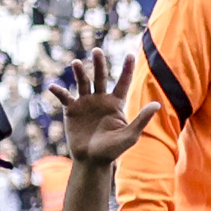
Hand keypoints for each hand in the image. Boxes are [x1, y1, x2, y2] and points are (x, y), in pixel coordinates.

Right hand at [55, 48, 157, 166]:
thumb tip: (157, 104)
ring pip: (83, 83)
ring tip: (77, 63)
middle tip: (97, 51)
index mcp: (116, 103)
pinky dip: (59, 91)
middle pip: (101, 77)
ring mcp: (85, 103)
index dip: (127, 69)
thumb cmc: (113, 150)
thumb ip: (142, 119)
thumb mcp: (130, 135)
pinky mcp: (72, 110)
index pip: (123, 82)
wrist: (92, 160)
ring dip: (80, 73)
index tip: (131, 54)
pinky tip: (53, 87)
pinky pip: (65, 97)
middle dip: (99, 64)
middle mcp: (101, 100)